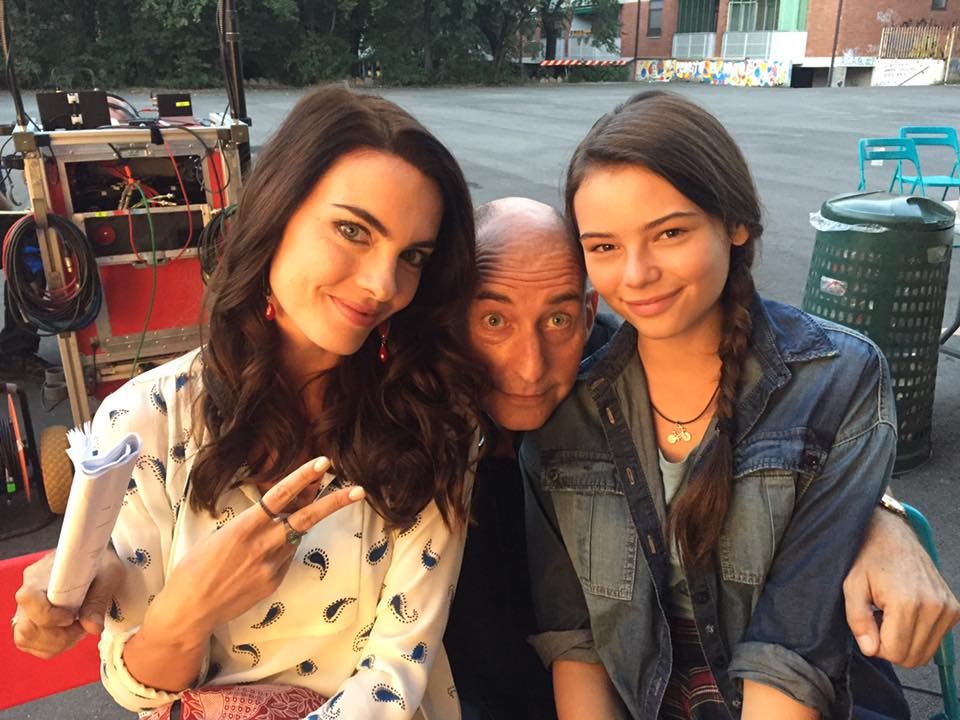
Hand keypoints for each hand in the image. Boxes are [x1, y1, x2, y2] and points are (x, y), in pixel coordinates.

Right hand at [13, 548, 124, 658]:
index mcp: (41, 575)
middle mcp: (28, 592)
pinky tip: (69, 634)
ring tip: (78, 630)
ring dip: (55, 644)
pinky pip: (30, 642)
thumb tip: (92, 628)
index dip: (50, 616)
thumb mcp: (108, 574)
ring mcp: (26, 608)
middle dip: (57, 637)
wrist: (94, 559)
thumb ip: (98, 600)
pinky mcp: (31, 619)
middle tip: (82, 628)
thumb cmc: (100, 562)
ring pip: (25, 639)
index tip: (72, 617)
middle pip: (26, 628)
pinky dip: (50, 646)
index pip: (29, 600)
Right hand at [142, 456, 363, 647]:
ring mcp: (271, 567)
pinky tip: (263, 554)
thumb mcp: (221, 533)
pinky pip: (286, 557)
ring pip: (296, 537)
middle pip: (305, 518)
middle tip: (358, 489)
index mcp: (243, 527)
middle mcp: (262, 546)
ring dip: (302, 522)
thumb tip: (284, 505)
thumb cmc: (197, 565)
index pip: (279, 496)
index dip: (302, 478)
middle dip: (333, 503)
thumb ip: (253, 519)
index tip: (322, 464)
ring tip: (304, 509)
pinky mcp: (274, 582)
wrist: (189, 608)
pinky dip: (283, 548)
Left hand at [844, 508, 959, 666]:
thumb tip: (870, 650)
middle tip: (878, 620)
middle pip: (912, 657)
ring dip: (905, 641)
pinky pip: (936, 640)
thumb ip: (857, 621)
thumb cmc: (868, 558)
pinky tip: (904, 613)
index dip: (876, 646)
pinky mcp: (954, 609)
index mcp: (907, 602)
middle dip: (891, 646)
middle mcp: (934, 607)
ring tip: (890, 615)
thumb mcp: (852, 586)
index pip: (895, 652)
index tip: (868, 625)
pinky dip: (919, 634)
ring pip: (926, 652)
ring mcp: (948, 608)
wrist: (891, 535)